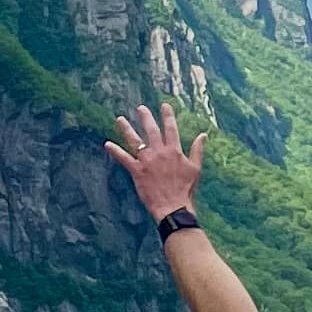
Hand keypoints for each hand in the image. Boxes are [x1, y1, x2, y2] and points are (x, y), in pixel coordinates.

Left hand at [107, 104, 208, 223]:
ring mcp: (147, 160)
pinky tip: (107, 144)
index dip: (167, 116)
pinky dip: (115, 151)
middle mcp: (159, 152)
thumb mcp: (195, 168)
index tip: (164, 105)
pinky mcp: (137, 171)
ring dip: (126, 129)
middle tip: (140, 108)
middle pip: (151, 130)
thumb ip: (197, 149)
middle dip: (145, 117)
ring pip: (135, 140)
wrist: (173, 205)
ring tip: (119, 119)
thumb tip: (203, 135)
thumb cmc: (185, 188)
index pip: (170, 128)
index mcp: (174, 150)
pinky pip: (124, 158)